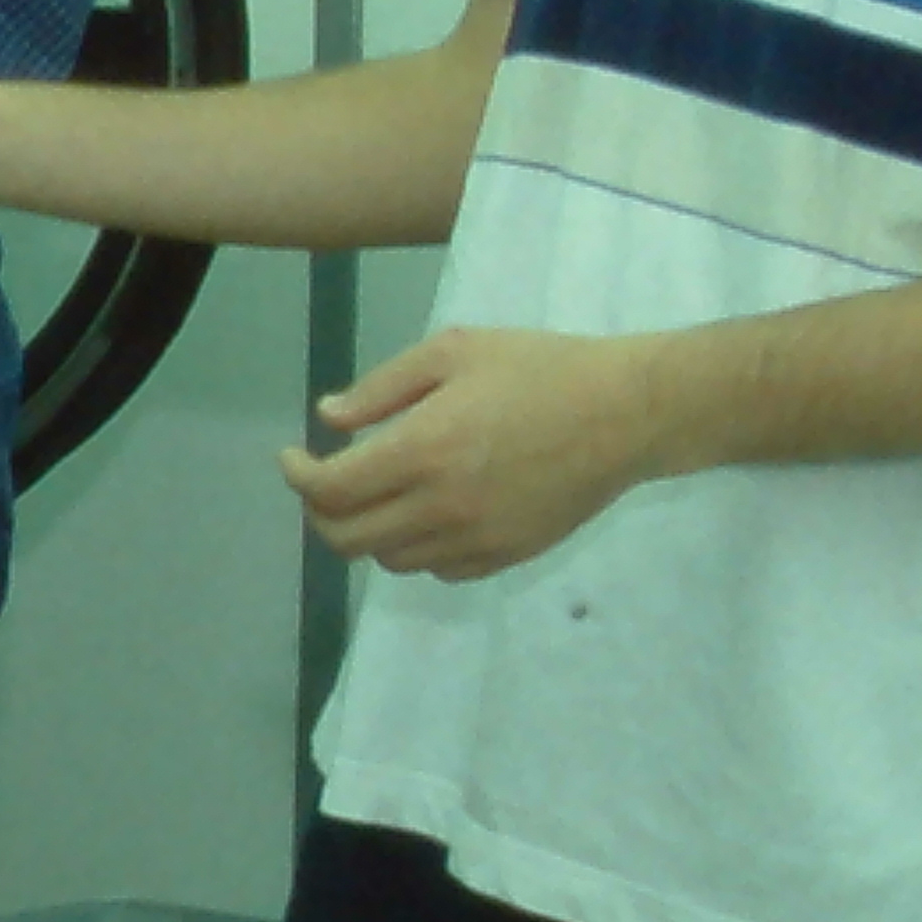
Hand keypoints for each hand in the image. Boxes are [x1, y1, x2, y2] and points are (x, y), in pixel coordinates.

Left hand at [279, 326, 666, 579]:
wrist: (627, 413)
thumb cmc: (540, 368)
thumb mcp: (454, 352)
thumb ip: (382, 388)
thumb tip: (328, 420)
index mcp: (423, 451)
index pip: (331, 490)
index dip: (298, 477)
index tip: (294, 456)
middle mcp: (442, 507)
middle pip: (348, 538)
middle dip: (320, 511)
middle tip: (324, 480)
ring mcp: (476, 539)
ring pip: (388, 559)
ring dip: (366, 530)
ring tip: (374, 493)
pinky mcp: (505, 556)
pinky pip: (436, 569)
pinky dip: (413, 547)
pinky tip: (422, 512)